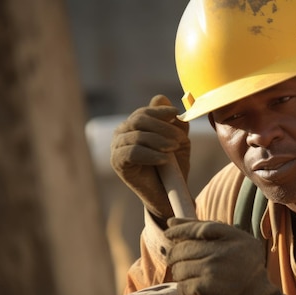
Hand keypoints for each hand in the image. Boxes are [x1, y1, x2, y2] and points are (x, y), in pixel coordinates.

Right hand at [110, 95, 190, 223]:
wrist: (169, 194)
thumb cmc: (173, 166)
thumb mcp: (178, 139)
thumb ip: (173, 120)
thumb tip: (160, 98)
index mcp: (134, 126)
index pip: (144, 112)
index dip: (160, 112)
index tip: (175, 114)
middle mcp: (121, 134)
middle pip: (139, 120)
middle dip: (162, 127)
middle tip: (179, 139)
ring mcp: (116, 148)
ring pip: (137, 135)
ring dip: (159, 141)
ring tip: (173, 149)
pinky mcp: (117, 163)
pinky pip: (133, 152)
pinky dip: (150, 154)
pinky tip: (164, 159)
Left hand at [165, 218, 281, 294]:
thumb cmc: (243, 270)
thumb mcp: (239, 243)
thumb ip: (211, 229)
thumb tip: (171, 222)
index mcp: (236, 237)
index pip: (201, 227)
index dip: (181, 228)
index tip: (168, 231)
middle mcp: (226, 251)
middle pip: (185, 247)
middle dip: (174, 254)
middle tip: (172, 258)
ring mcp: (216, 269)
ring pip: (180, 267)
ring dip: (178, 272)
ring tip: (185, 275)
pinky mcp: (208, 287)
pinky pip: (183, 284)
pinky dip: (183, 287)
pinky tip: (191, 288)